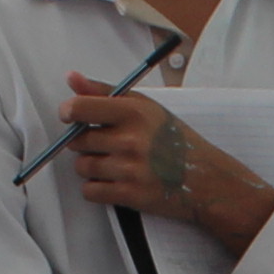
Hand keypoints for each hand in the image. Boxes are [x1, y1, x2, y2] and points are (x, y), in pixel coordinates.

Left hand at [61, 72, 273, 244]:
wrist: (205, 179)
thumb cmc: (174, 140)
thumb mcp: (146, 107)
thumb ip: (105, 92)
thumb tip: (71, 78)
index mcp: (134, 112)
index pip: (81, 108)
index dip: (69, 113)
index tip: (70, 116)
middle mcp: (130, 140)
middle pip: (77, 141)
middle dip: (85, 144)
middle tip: (107, 145)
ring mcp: (129, 169)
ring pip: (82, 167)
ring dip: (92, 167)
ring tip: (115, 164)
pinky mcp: (130, 195)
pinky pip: (90, 191)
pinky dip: (98, 189)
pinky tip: (116, 181)